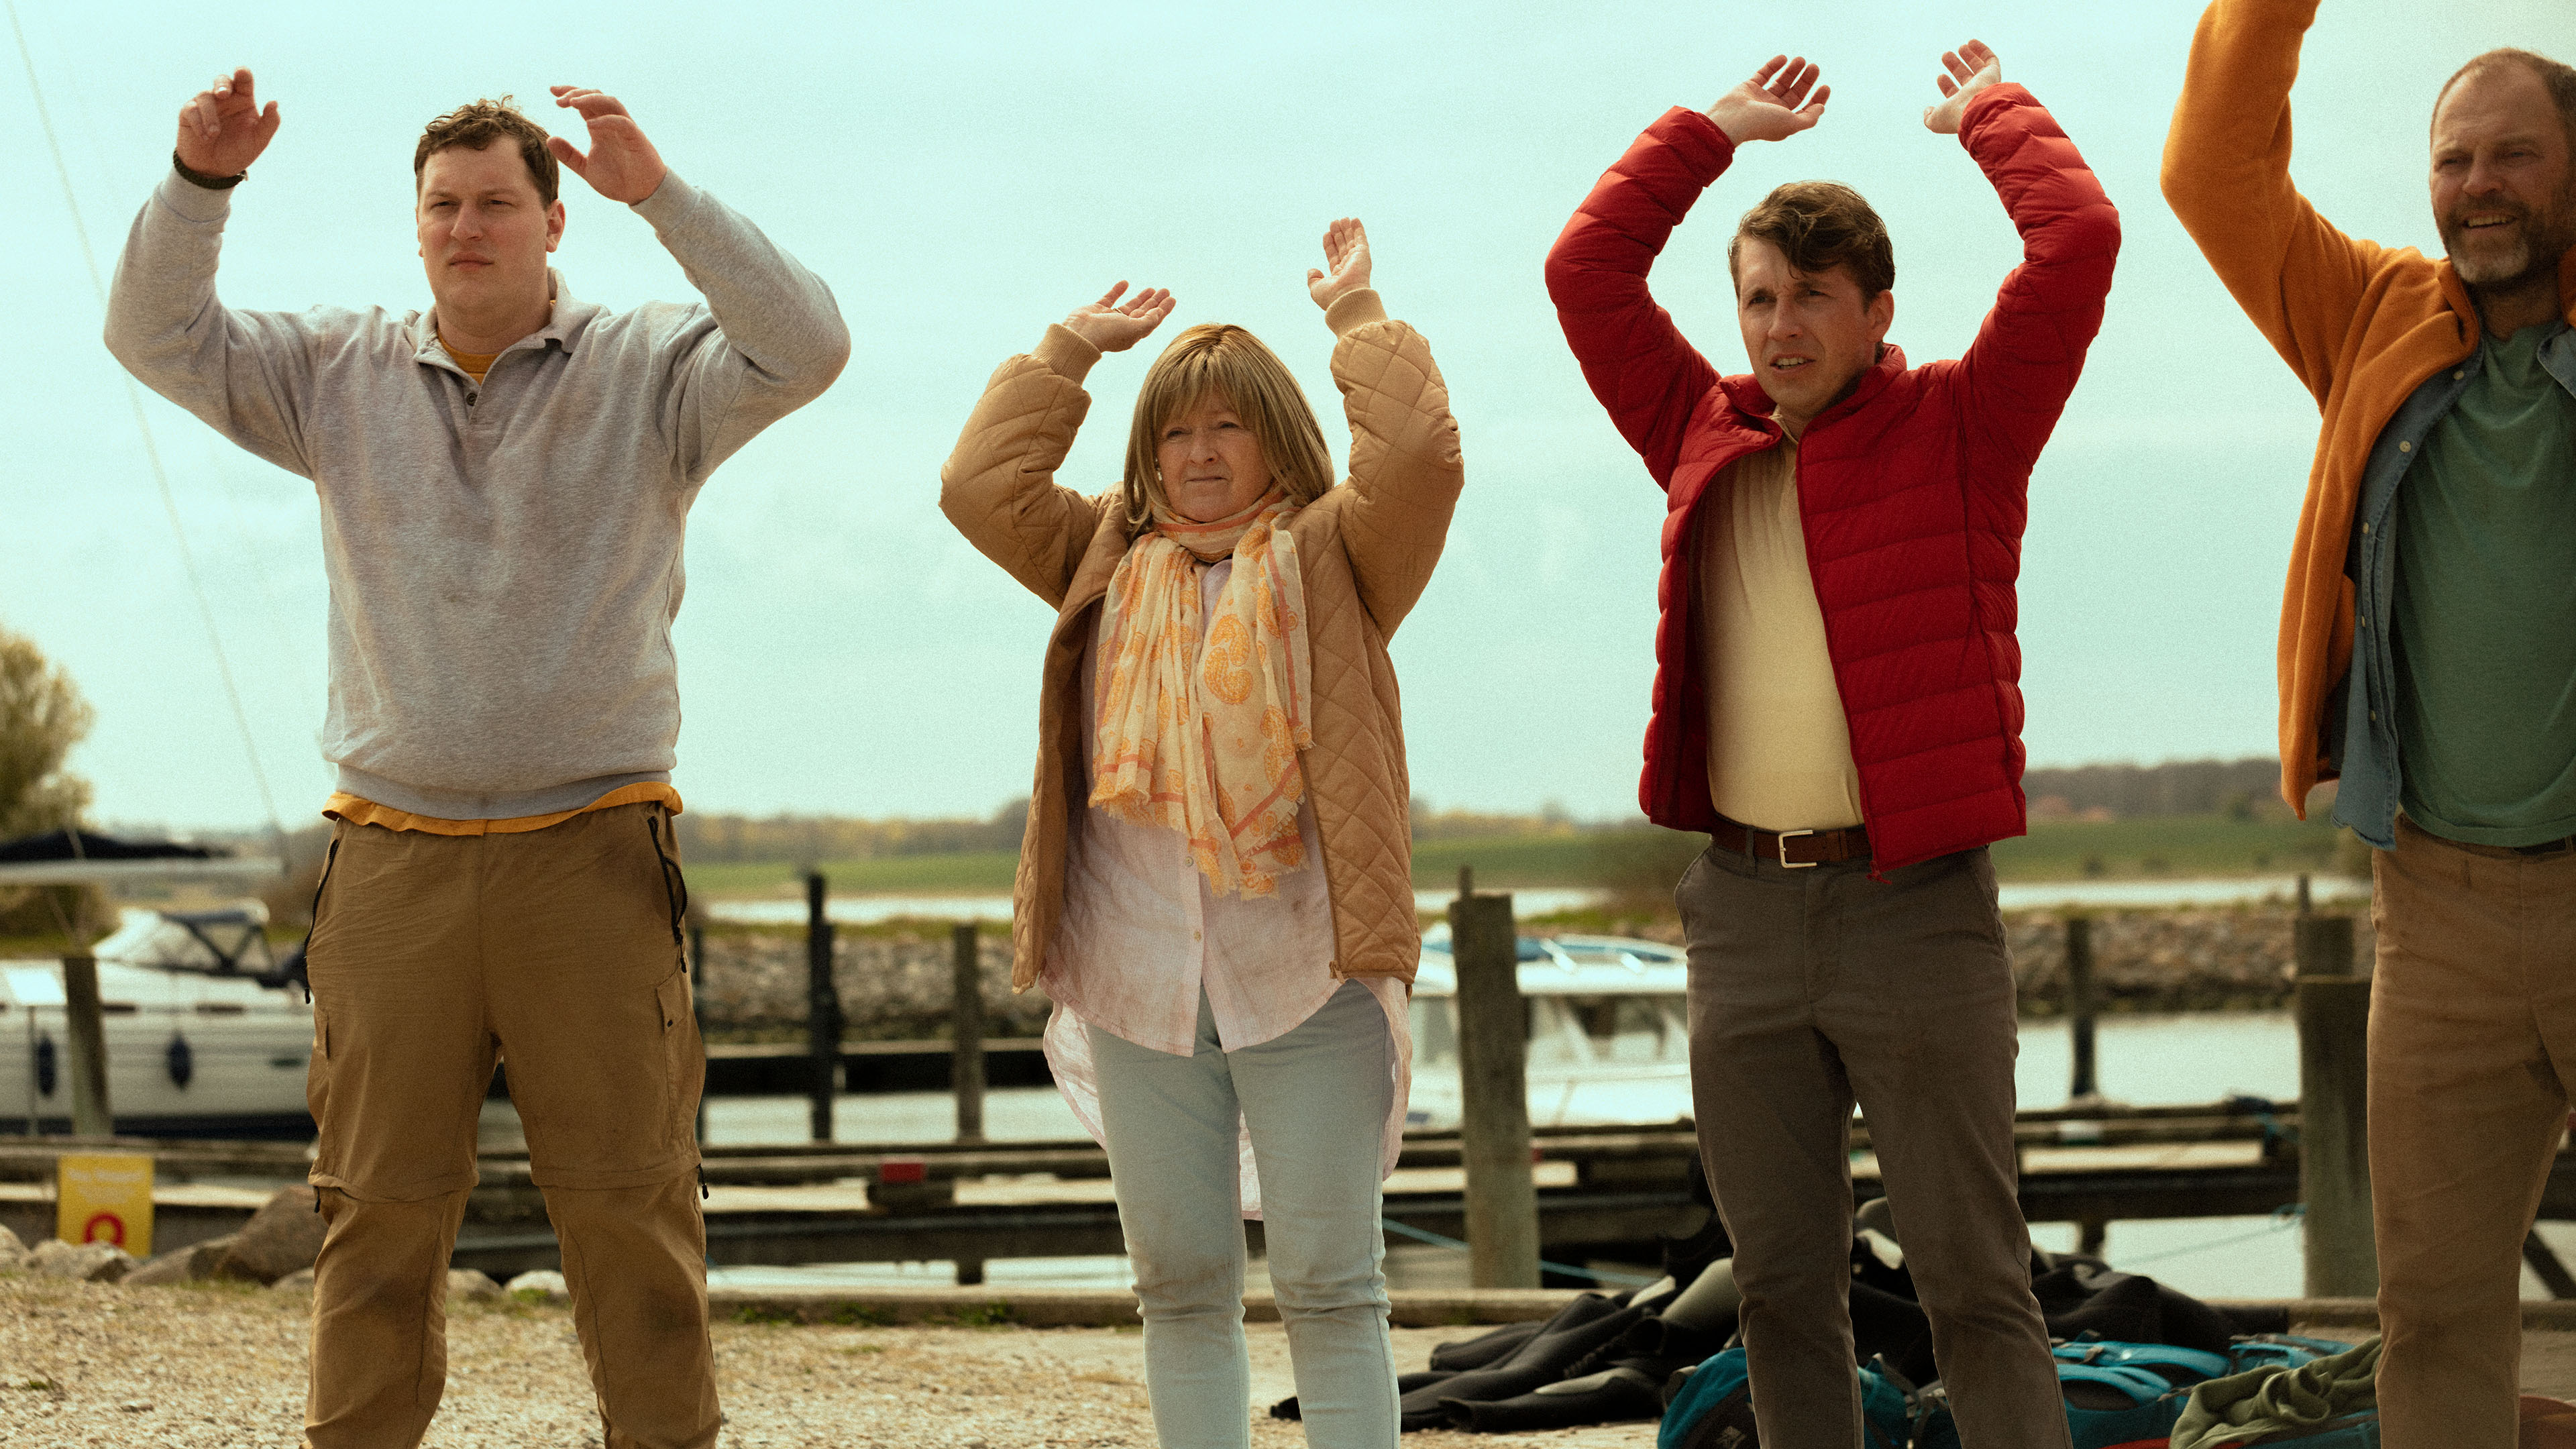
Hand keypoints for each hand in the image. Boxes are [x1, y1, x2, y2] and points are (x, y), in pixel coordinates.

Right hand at [175, 67, 279, 177]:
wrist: (214, 170)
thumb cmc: (238, 151)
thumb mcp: (258, 141)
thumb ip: (269, 123)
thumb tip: (274, 102)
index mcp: (243, 100)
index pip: (244, 82)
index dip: (243, 74)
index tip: (241, 72)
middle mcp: (224, 99)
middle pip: (222, 80)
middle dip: (221, 84)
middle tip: (223, 94)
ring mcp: (206, 104)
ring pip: (205, 96)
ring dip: (210, 116)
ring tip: (214, 134)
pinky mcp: (189, 113)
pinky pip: (191, 110)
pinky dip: (199, 123)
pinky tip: (205, 137)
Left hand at [547, 86, 667, 203]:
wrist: (642, 195)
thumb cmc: (618, 181)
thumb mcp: (587, 169)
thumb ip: (569, 155)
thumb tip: (549, 139)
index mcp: (599, 129)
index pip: (584, 103)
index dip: (569, 93)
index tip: (552, 91)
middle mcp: (611, 125)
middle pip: (595, 96)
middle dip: (576, 92)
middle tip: (558, 99)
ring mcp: (625, 129)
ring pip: (610, 102)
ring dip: (591, 99)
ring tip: (572, 103)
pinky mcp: (636, 138)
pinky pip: (622, 122)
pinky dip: (606, 120)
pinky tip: (589, 125)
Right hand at [1063, 282, 1175, 352]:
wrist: (1079, 333)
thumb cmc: (1107, 334)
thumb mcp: (1133, 329)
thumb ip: (1148, 321)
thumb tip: (1159, 313)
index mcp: (1133, 334)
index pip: (1151, 321)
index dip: (1162, 310)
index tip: (1172, 299)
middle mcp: (1122, 327)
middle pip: (1143, 313)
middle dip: (1155, 302)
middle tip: (1165, 290)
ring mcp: (1109, 318)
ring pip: (1129, 306)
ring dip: (1141, 297)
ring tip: (1152, 288)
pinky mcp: (1097, 309)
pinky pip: (1110, 298)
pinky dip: (1117, 290)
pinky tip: (1125, 283)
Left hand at [1306, 217, 1372, 310]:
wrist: (1346, 299)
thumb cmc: (1331, 297)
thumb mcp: (1316, 288)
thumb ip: (1313, 279)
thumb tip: (1312, 270)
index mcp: (1338, 276)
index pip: (1333, 256)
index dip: (1330, 244)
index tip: (1326, 233)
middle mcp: (1348, 268)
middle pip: (1343, 246)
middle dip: (1338, 234)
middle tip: (1334, 222)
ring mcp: (1357, 261)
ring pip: (1351, 241)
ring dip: (1347, 229)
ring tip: (1343, 218)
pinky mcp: (1363, 255)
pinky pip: (1361, 239)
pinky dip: (1359, 229)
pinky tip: (1355, 220)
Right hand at [1706, 55, 1827, 145]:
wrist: (1731, 119)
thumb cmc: (1761, 123)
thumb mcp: (1791, 124)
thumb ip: (1809, 118)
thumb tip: (1821, 109)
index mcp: (1784, 122)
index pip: (1805, 109)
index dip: (1817, 99)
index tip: (1825, 86)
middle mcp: (1773, 110)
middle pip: (1795, 93)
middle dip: (1806, 80)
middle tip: (1814, 67)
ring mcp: (1760, 99)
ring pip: (1781, 81)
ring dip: (1792, 70)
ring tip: (1801, 59)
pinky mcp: (1749, 88)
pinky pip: (1764, 74)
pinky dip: (1773, 65)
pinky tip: (1783, 58)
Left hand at [1922, 40, 2001, 133]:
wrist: (1977, 110)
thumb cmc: (1956, 116)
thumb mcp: (1936, 120)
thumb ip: (1929, 117)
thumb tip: (1928, 111)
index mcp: (1963, 106)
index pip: (1955, 93)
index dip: (1947, 85)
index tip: (1939, 76)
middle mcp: (1975, 95)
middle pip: (1965, 77)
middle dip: (1955, 66)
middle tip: (1945, 55)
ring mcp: (1985, 84)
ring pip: (1978, 67)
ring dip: (1968, 56)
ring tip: (1960, 47)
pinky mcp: (1993, 73)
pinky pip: (1990, 59)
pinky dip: (1981, 50)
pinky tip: (1971, 42)